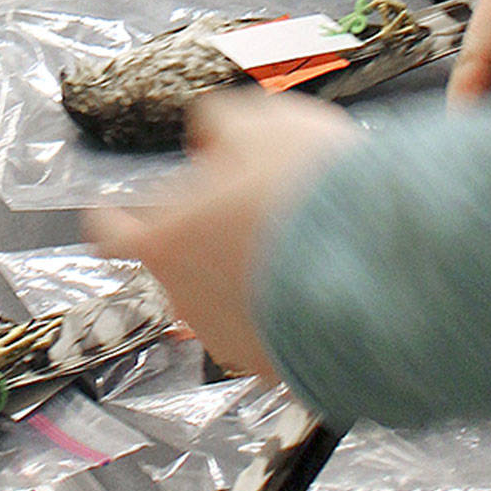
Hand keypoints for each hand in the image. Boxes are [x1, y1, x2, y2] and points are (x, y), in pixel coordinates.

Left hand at [87, 87, 361, 379]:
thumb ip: (219, 124)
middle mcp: (184, 298)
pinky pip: (268, 327)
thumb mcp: (259, 124)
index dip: (116, 215)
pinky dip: (282, 306)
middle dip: (202, 233)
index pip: (110, 232)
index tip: (118, 209)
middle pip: (176, 258)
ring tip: (297, 238)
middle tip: (245, 205)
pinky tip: (317, 276)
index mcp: (163, 241)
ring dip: (245, 271)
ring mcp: (228, 339)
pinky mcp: (276, 366)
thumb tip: (209, 130)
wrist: (380, 263)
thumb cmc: (310, 191)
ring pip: (223, 295)